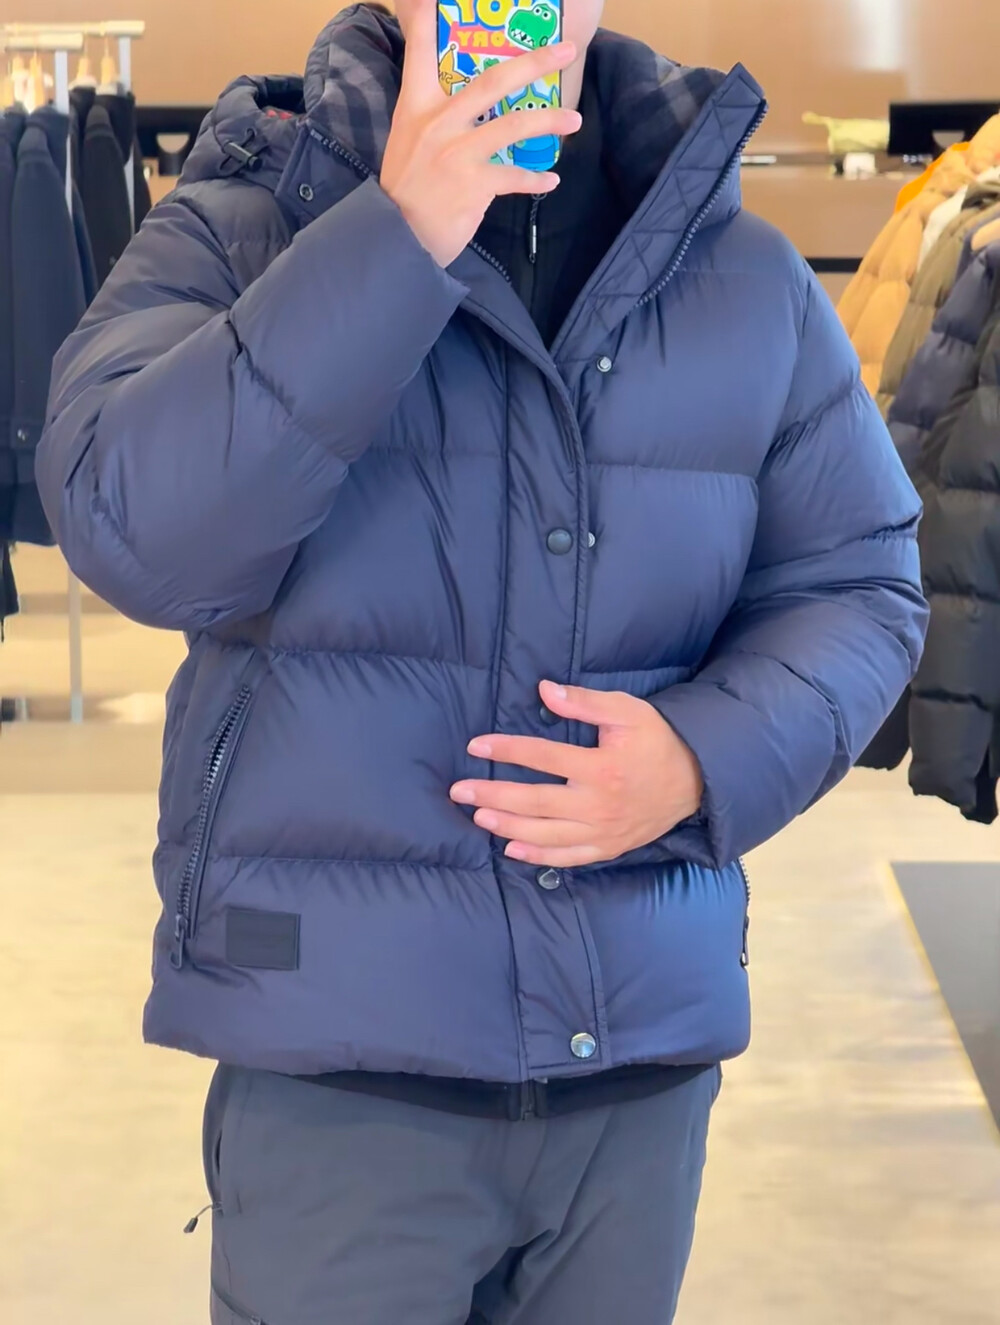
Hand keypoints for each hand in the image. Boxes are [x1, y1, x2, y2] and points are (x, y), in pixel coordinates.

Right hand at [380, 0, 581, 267]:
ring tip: (574, 121)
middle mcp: (438, 122)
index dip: (427, 17)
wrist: (396, 235)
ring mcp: (457, 153)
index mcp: (417, 103)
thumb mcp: (408, 137)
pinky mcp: (473, 186)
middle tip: (567, 52)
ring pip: (512, 127)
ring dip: (549, 122)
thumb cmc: (406, 186)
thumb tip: (468, 97)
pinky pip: (514, 178)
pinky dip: (535, 180)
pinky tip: (550, 180)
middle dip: (533, 63)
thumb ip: (432, 112)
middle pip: (492, 82)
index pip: (420, 48)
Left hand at [450, 681, 704, 868]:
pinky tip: (511, 849)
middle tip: (460, 792)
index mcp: (602, 767)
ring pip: (546, 834)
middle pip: (536, 801)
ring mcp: (602, 831)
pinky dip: (538, 856)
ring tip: (478, 817)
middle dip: (494, 795)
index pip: (543, 756)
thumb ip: (585, 703)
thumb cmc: (657, 740)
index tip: (476, 745)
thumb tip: (545, 691)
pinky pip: (568, 857)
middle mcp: (598, 804)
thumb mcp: (627, 711)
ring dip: (508, 826)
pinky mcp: (608, 847)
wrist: (695, 781)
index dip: (507, 749)